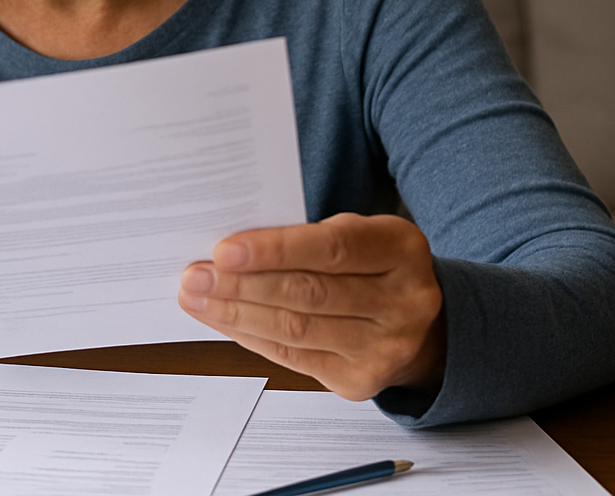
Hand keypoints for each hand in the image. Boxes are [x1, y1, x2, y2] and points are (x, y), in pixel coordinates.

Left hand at [178, 213, 445, 400]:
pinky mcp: (361, 380)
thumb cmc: (369, 265)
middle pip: (309, 293)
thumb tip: (230, 250)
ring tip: (196, 297)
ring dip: (236, 314)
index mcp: (401, 249)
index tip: (224, 251)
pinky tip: (223, 320)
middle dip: (242, 286)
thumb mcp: (356, 233)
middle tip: (195, 276)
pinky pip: (293, 358)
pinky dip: (250, 337)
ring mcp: (386, 347)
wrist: (419, 324)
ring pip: (296, 330)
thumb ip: (307, 236)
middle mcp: (403, 301)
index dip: (275, 250)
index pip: (332, 248)